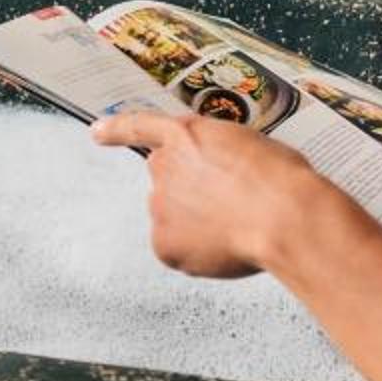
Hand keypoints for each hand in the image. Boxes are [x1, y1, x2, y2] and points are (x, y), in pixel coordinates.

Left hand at [91, 110, 337, 278]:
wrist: (283, 216)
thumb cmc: (281, 181)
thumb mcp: (249, 147)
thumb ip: (218, 156)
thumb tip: (218, 180)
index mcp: (187, 135)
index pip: (139, 127)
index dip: (116, 130)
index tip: (97, 132)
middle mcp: (164, 167)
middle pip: (168, 183)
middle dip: (191, 194)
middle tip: (229, 206)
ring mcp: (159, 206)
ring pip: (174, 218)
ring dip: (196, 224)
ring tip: (237, 226)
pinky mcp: (163, 243)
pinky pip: (177, 250)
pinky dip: (196, 253)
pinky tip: (226, 247)